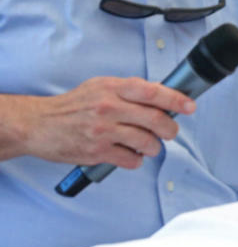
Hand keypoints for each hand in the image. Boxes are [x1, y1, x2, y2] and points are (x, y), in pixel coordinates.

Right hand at [2, 77, 193, 166]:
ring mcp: (103, 131)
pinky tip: (133, 156)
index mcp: (113, 88)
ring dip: (155, 147)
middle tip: (171, 131)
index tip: (189, 106)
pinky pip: (130, 159)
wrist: (39, 124)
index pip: (153, 92)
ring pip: (146, 141)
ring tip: (151, 146)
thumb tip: (160, 95)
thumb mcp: (101, 86)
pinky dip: (137, 160)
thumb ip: (129, 89)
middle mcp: (109, 108)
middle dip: (170, 128)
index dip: (176, 99)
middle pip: (155, 119)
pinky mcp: (96, 152)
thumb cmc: (72, 105)